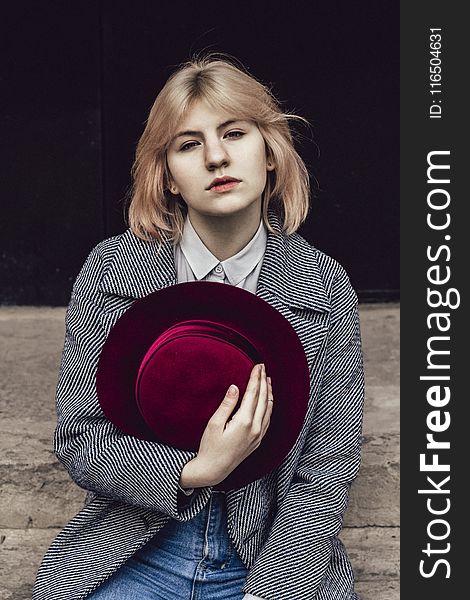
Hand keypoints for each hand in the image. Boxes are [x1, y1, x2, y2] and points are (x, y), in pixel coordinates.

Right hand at [179, 364, 272, 487]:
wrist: (213, 470)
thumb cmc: (210, 446)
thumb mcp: (214, 423)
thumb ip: (227, 404)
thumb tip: (235, 387)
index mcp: (244, 422)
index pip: (253, 394)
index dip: (256, 378)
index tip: (258, 366)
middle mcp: (255, 428)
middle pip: (263, 399)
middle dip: (263, 381)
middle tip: (263, 368)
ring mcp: (258, 435)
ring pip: (269, 409)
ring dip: (268, 393)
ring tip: (267, 380)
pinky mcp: (258, 441)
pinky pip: (268, 419)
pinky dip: (269, 406)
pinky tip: (267, 401)